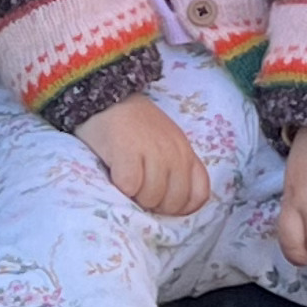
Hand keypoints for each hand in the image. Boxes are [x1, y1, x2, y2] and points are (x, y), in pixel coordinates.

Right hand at [79, 90, 211, 218]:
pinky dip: (120, 187)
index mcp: (187, 153)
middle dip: (156, 205)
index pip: (199, 195)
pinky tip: (115, 174)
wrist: (108, 99)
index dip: (181, 207)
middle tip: (139, 192)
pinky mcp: (127, 152)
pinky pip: (129, 188)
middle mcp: (175, 153)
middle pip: (174, 202)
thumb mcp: (167, 145)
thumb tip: (171, 207)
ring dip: (135, 197)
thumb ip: (176, 169)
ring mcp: (153, 152)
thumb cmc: (135, 127)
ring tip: (126, 182)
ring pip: (151, 198)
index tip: (163, 202)